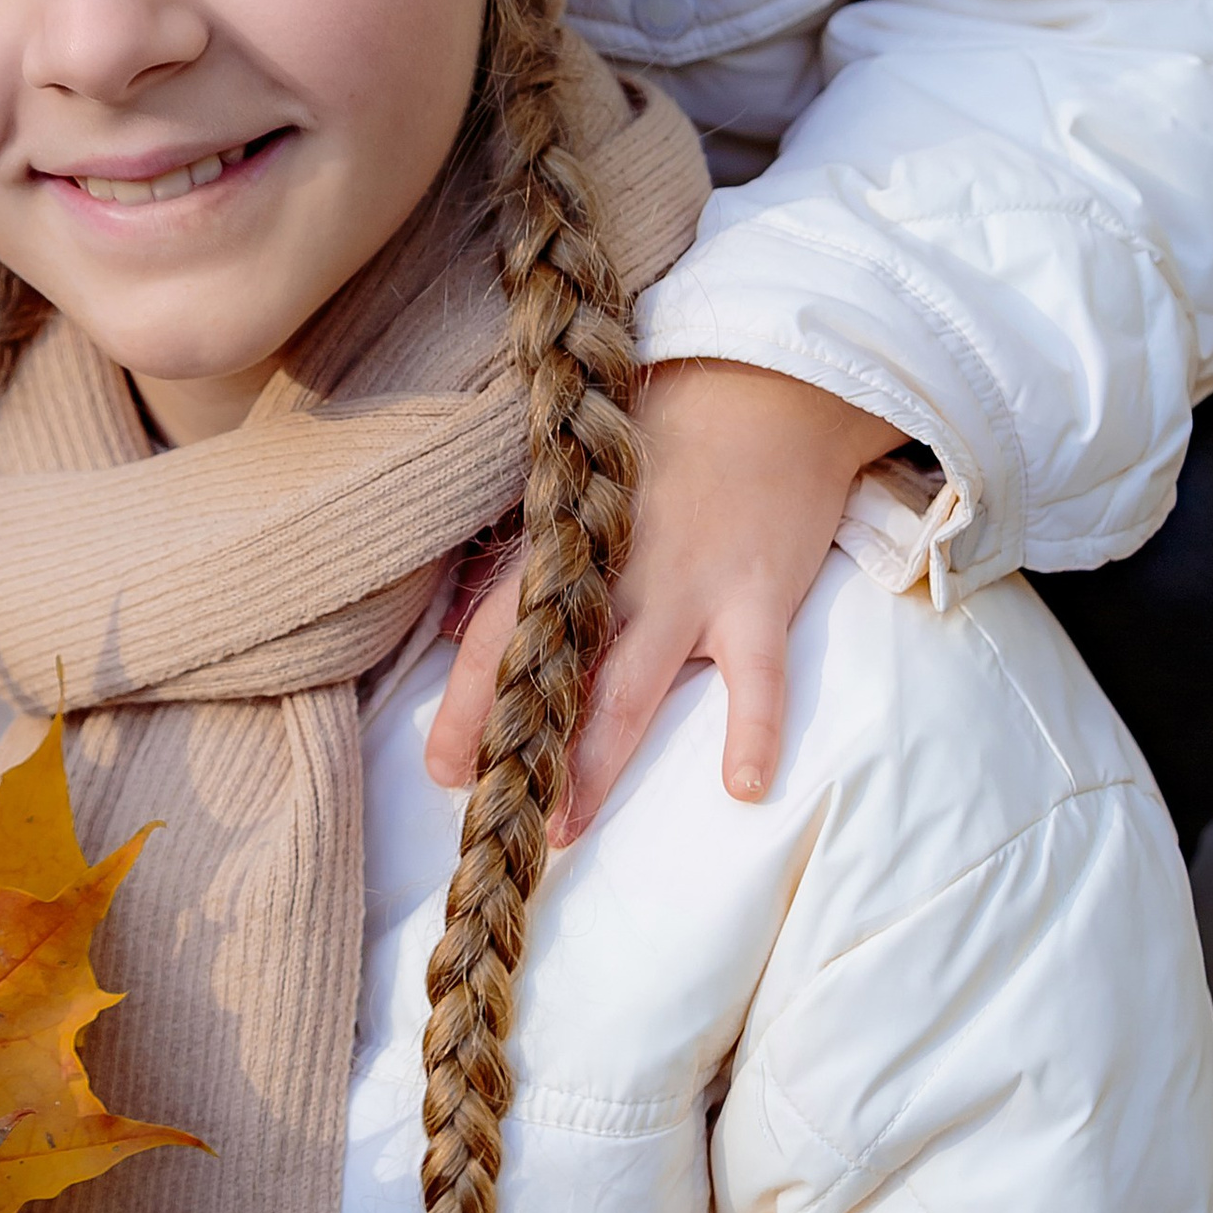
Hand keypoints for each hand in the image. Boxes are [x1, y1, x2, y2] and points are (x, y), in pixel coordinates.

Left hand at [427, 361, 902, 843]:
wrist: (770, 387)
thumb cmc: (669, 445)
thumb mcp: (587, 490)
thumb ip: (542, 561)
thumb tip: (475, 630)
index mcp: (567, 546)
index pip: (497, 633)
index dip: (463, 703)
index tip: (443, 769)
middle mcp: (615, 572)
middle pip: (555, 674)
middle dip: (522, 750)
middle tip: (498, 819)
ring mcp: (688, 586)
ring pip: (632, 687)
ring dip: (597, 762)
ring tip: (568, 826)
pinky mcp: (759, 595)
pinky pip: (757, 677)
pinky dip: (753, 731)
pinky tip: (742, 787)